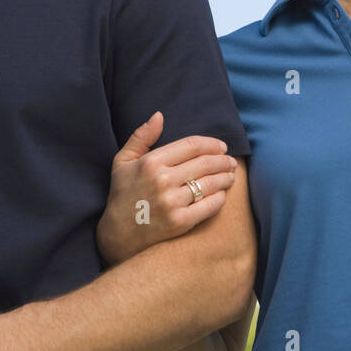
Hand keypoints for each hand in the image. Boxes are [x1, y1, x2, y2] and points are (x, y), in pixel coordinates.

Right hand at [96, 112, 238, 266]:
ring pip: (211, 183)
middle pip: (206, 163)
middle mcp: (162, 180)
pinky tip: (222, 194)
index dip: (212, 144)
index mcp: (151, 162)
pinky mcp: (180, 222)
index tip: (222, 147)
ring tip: (231, 175)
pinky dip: (220, 197)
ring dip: (226, 177)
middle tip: (231, 162)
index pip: (192, 146)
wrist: (118, 234)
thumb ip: (141, 136)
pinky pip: (210, 205)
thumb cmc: (123, 193)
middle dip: (223, 160)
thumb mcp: (123, 161)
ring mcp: (171, 202)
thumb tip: (159, 115)